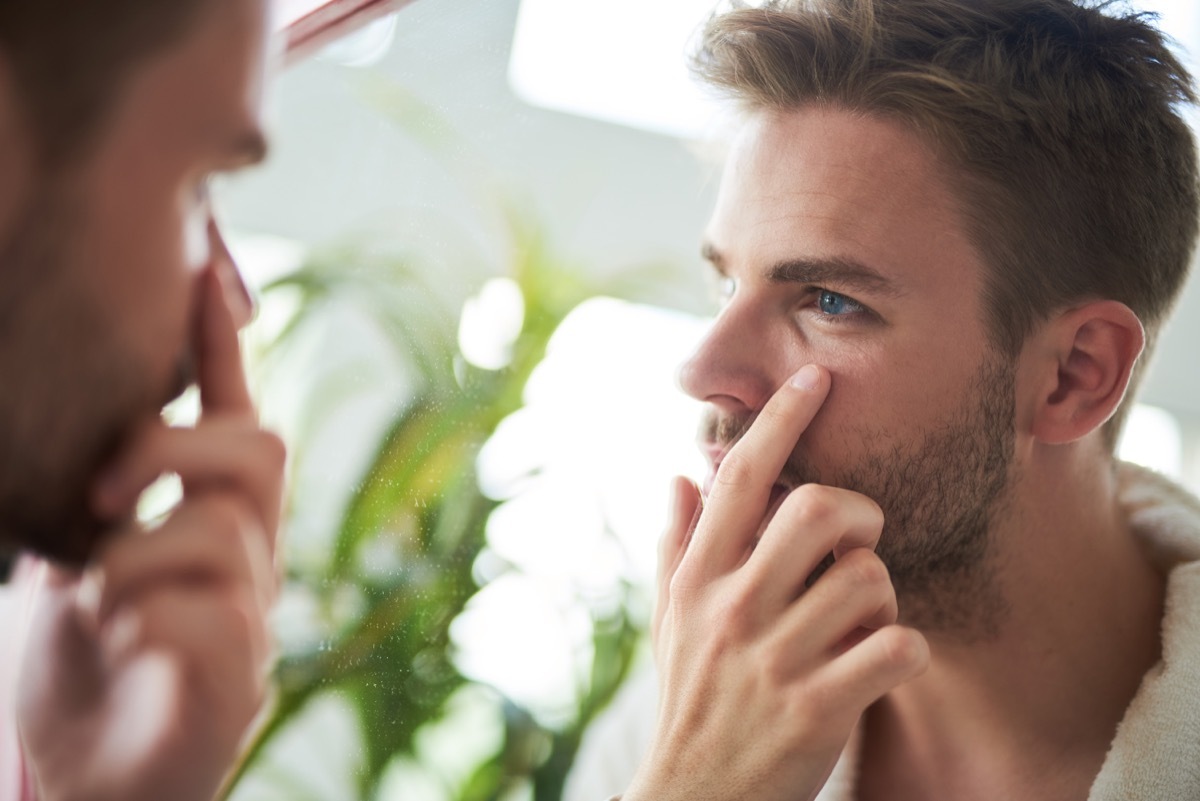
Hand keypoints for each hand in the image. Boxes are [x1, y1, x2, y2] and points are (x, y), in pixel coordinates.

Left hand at [16, 268, 285, 800]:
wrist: (100, 781)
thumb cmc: (90, 669)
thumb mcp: (79, 569)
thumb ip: (106, 511)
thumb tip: (98, 454)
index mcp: (212, 518)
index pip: (234, 415)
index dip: (220, 345)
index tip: (206, 277)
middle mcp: (250, 553)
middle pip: (261, 447)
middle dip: (171, 448)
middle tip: (99, 495)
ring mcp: (254, 612)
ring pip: (220, 532)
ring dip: (130, 561)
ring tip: (93, 606)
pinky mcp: (242, 676)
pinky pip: (209, 619)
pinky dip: (144, 624)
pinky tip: (124, 647)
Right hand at [625, 365, 928, 800]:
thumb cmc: (691, 702)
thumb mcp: (668, 621)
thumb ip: (676, 546)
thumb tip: (677, 476)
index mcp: (696, 580)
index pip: (738, 479)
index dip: (780, 419)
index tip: (815, 376)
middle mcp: (731, 609)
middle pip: (816, 510)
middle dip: (859, 515)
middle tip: (860, 539)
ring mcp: (774, 660)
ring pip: (869, 579)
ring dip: (884, 598)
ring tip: (863, 624)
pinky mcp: (818, 709)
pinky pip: (899, 645)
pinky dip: (907, 649)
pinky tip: (883, 664)